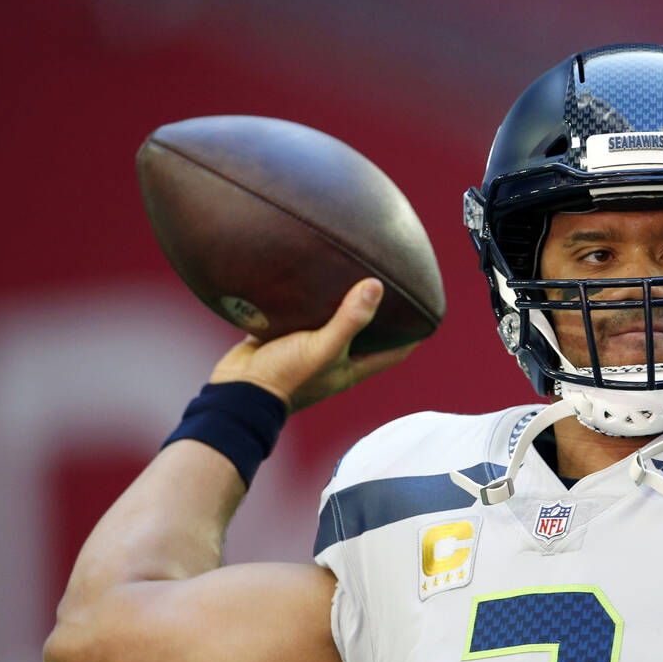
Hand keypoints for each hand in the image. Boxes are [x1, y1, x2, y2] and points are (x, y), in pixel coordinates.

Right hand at [209, 278, 416, 410]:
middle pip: (366, 333)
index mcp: (352, 367)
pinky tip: (310, 274)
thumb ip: (350, 320)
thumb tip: (376, 285)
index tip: (426, 310)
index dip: (413, 334)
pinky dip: (307, 299)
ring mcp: (308, 348)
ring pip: (332, 321)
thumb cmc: (286, 377)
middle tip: (389, 279)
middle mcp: (334, 358)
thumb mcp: (323, 348)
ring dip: (341, 301)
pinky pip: (300, 314)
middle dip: (379, 311)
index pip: (396, 352)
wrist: (236, 392)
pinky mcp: (283, 337)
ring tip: (351, 269)